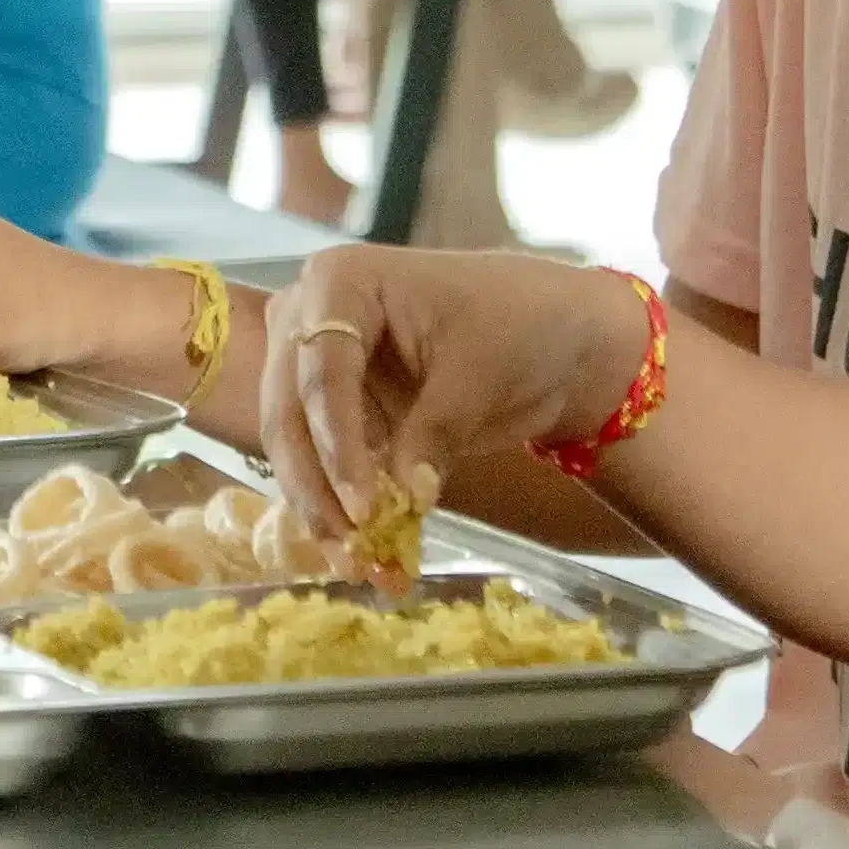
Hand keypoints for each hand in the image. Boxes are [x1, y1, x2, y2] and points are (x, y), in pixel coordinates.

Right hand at [252, 244, 647, 556]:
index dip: (336, 442)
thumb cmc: (521, 324)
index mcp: (340, 282)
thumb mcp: (479, 374)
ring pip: (295, 447)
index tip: (362, 508)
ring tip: (356, 566)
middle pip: (290, 412)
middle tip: (349, 547)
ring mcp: (316, 368)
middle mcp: (308, 319)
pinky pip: (325, 466)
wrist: (557, 337)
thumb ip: (434, 434)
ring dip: (321, 510)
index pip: (321, 370)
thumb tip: (404, 501)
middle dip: (316, 486)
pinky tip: (366, 557)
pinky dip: (344, 511)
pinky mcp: (337, 414)